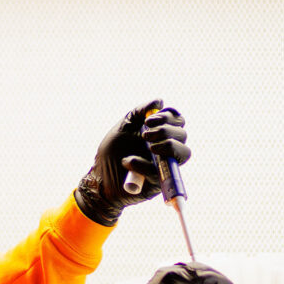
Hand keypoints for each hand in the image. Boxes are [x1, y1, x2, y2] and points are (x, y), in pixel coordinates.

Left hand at [74, 99, 189, 225]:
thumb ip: (139, 112)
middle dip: (165, 131)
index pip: (177, 121)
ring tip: (148, 146)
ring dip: (168, 145)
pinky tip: (128, 162)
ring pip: (184, 153)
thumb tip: (159, 101)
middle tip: (145, 135)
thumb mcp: (123, 127)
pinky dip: (143, 164)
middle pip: (182, 135)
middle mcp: (165, 149)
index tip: (149, 120)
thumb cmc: (111, 152)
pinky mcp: (157, 182)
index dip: (169, 117)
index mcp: (159, 134)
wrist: (99, 177)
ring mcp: (164, 165)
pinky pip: (160, 172)